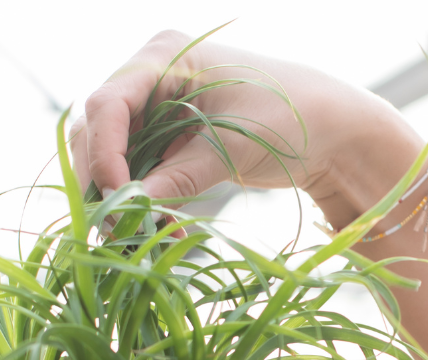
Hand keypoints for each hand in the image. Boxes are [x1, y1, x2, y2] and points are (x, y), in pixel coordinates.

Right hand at [71, 30, 416, 229]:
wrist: (329, 132)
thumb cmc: (289, 119)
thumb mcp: (230, 148)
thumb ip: (178, 175)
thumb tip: (130, 207)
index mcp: (166, 56)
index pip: (107, 104)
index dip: (104, 154)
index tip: (120, 198)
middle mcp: (151, 78)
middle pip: (98, 132)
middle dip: (105, 183)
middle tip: (120, 230)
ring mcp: (156, 111)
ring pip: (112, 160)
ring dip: (123, 201)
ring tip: (146, 235)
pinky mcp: (166, 143)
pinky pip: (138, 176)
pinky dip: (144, 206)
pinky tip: (162, 230)